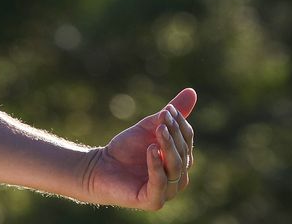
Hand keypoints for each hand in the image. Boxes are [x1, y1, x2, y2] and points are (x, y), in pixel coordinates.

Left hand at [80, 88, 195, 209]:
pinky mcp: (152, 201)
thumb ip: (170, 113)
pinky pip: (160, 184)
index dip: (180, 124)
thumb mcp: (149, 127)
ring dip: (168, 147)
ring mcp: (167, 191)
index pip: (188, 140)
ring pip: (175, 169)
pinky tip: (151, 149)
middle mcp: (178, 178)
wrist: (99, 166)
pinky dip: (156, 165)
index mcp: (180, 160)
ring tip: (158, 130)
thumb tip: (192, 91)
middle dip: (174, 134)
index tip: (168, 109)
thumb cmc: (126, 148)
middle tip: (163, 118)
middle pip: (183, 153)